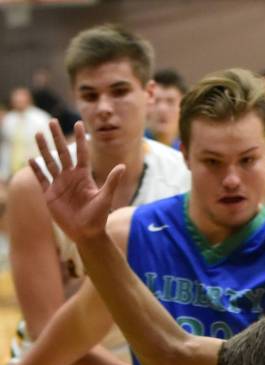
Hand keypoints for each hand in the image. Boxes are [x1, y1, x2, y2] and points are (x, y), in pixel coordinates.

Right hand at [29, 120, 124, 242]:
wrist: (86, 234)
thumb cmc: (98, 217)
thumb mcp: (105, 198)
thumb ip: (112, 181)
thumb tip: (123, 166)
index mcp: (84, 176)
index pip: (81, 153)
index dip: (80, 139)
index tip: (79, 123)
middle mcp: (71, 177)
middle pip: (62, 153)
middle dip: (57, 137)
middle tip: (52, 121)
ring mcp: (59, 184)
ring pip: (50, 162)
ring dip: (44, 148)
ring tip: (38, 133)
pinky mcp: (50, 194)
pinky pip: (42, 179)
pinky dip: (36, 170)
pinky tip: (31, 159)